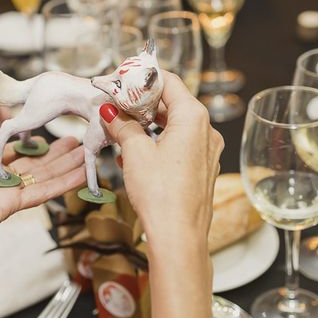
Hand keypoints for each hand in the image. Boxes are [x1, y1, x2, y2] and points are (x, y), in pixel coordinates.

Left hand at [0, 111, 85, 274]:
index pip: (11, 151)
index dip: (31, 143)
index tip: (49, 135)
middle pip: (33, 163)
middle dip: (56, 153)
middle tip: (78, 141)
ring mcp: (5, 193)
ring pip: (42, 176)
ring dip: (65, 165)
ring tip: (86, 153)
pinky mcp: (10, 206)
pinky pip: (39, 192)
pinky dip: (61, 184)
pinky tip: (79, 175)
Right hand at [98, 72, 223, 236]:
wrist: (179, 238)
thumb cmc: (161, 194)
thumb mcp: (134, 152)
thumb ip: (122, 125)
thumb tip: (110, 112)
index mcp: (193, 117)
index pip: (169, 82)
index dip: (143, 79)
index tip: (122, 82)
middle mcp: (206, 131)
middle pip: (173, 102)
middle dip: (143, 103)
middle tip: (117, 106)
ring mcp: (206, 151)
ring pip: (175, 125)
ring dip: (149, 124)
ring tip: (123, 130)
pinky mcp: (201, 169)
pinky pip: (180, 145)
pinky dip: (159, 142)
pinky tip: (136, 154)